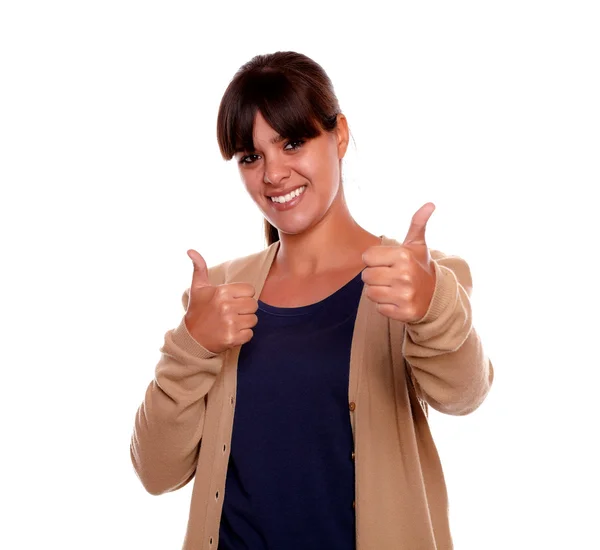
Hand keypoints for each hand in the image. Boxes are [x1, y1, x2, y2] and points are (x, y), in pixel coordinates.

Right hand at [184, 249, 257, 353]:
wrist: (191, 338)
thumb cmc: (197, 310)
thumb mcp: (197, 288)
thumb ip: (199, 268)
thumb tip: (190, 250)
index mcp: (222, 292)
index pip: (250, 290)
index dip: (243, 296)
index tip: (232, 301)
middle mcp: (226, 307)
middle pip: (254, 305)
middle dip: (245, 309)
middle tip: (232, 313)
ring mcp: (230, 323)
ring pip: (253, 319)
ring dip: (245, 322)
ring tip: (231, 323)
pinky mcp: (232, 338)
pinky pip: (250, 334)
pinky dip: (243, 335)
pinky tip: (231, 332)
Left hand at [361, 202, 436, 322]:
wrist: (436, 296)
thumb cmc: (420, 267)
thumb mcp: (417, 245)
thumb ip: (418, 224)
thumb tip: (430, 204)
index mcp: (403, 256)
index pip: (367, 257)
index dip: (374, 260)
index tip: (388, 262)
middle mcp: (404, 275)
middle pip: (366, 276)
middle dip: (375, 276)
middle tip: (390, 276)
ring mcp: (404, 295)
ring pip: (370, 293)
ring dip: (378, 292)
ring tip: (393, 288)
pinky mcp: (403, 312)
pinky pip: (379, 308)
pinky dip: (385, 306)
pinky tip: (397, 300)